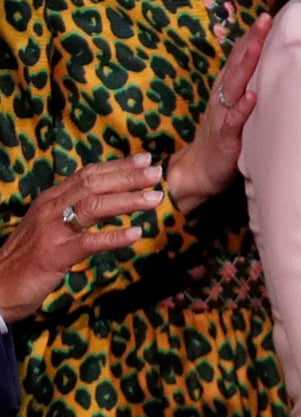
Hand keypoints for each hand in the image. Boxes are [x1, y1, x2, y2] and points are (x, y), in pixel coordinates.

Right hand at [0, 153, 161, 320]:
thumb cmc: (27, 257)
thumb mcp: (48, 226)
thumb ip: (71, 210)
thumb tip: (105, 196)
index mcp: (51, 200)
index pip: (87, 175)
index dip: (117, 165)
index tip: (145, 159)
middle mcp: (50, 210)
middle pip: (93, 185)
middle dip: (127, 177)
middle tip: (157, 173)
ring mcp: (51, 232)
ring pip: (93, 208)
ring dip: (127, 201)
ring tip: (155, 199)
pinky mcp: (53, 256)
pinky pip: (87, 243)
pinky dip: (113, 237)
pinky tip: (136, 234)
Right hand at [165, 13, 270, 210]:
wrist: (200, 170)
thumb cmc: (226, 135)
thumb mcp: (239, 108)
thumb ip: (253, 87)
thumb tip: (277, 68)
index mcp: (227, 89)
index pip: (239, 57)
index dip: (252, 36)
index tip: (268, 15)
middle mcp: (223, 97)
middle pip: (237, 64)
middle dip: (251, 41)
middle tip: (265, 19)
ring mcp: (223, 115)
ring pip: (234, 86)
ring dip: (246, 65)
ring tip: (257, 45)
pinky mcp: (226, 137)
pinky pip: (234, 121)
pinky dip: (243, 108)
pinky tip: (253, 97)